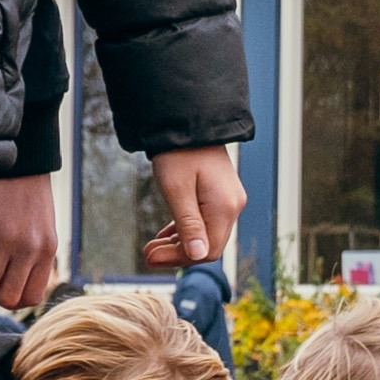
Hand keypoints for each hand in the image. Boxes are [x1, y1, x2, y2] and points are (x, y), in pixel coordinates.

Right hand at [0, 171, 62, 309]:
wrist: (17, 159)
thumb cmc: (28, 195)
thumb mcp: (42, 228)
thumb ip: (34, 257)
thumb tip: (13, 288)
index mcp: (47, 250)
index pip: (32, 297)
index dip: (14, 297)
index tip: (3, 284)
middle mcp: (29, 249)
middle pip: (7, 297)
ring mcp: (6, 239)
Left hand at [149, 146, 240, 263]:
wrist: (191, 121)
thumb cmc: (179, 153)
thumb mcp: (177, 190)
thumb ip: (188, 224)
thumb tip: (198, 255)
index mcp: (224, 207)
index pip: (206, 250)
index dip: (178, 258)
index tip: (150, 257)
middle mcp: (233, 206)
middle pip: (207, 245)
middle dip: (176, 253)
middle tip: (147, 254)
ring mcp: (229, 200)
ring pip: (205, 235)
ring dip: (179, 243)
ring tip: (152, 247)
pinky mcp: (221, 195)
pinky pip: (205, 221)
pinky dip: (185, 230)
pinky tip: (165, 235)